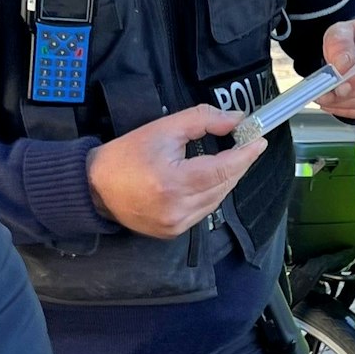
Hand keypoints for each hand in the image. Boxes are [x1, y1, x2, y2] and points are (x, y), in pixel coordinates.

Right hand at [86, 105, 266, 238]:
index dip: (245, 155)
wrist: (95, 187)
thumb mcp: (163, 128)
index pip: (223, 170)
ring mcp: (175, 225)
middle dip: (237, 165)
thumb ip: (202, 120)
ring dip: (225, 180)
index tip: (259, 140)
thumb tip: (236, 121)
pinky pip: (203, 212)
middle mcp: (177, 209)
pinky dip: (210, 195)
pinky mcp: (172, 233)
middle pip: (223, 186)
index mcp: (173, 182)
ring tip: (227, 160)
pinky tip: (207, 180)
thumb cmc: (127, 154)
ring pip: (216, 201)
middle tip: (246, 145)